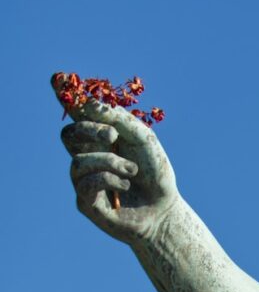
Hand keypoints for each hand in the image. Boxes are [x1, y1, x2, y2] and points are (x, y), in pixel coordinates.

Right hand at [61, 101, 178, 243]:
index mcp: (100, 139)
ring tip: (132, 170)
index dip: (66, 100)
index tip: (62, 82)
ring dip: (109, 162)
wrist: (164, 209)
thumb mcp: (144, 141)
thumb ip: (121, 121)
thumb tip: (91, 105)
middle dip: (88, 130)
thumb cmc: (155, 173)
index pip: (78, 117)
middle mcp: (88, 156)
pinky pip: (87, 183)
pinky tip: (126, 183)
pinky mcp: (85, 202)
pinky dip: (110, 179)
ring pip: (78, 161)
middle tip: (113, 135)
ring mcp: (83, 180)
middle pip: (68, 134)